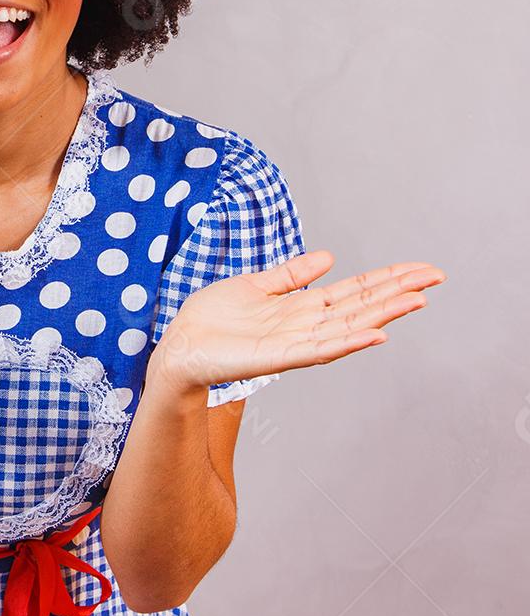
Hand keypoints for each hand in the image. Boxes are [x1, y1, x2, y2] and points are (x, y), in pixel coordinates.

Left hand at [150, 249, 445, 392]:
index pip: (355, 291)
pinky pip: (319, 350)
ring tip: (416, 301)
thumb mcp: (256, 285)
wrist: (178, 344)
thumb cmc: (211, 319)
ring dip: (383, 315)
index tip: (420, 269)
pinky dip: (348, 342)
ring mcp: (294, 343)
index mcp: (302, 308)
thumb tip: (329, 257)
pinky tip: (374, 335)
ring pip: (349, 327)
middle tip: (436, 278)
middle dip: (397, 292)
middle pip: (361, 306)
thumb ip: (291, 275)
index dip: (387, 279)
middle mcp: (305, 326)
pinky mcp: (276, 358)